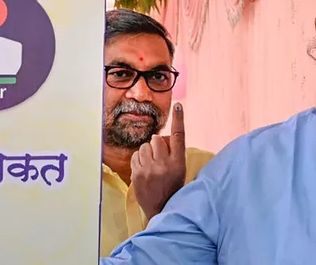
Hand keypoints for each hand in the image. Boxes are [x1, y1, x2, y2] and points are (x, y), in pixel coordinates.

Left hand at [131, 103, 186, 219]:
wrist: (161, 209)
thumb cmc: (173, 188)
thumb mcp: (180, 170)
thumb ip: (173, 153)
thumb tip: (159, 138)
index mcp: (179, 163)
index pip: (179, 136)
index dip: (179, 119)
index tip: (178, 105)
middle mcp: (164, 164)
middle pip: (157, 139)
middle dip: (156, 144)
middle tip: (159, 157)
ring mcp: (149, 170)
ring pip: (144, 146)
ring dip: (147, 151)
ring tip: (152, 164)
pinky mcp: (137, 174)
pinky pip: (136, 155)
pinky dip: (139, 159)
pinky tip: (144, 169)